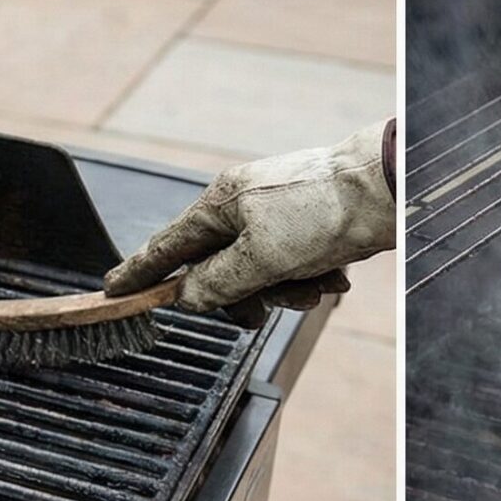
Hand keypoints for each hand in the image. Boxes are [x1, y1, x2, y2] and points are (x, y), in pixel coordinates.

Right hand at [105, 122, 396, 329]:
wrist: (386, 191)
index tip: (114, 289)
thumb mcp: (262, 259)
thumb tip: (186, 296)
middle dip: (247, 295)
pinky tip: (335, 276)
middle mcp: (244, 206)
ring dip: (289, 290)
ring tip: (316, 284)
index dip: (140, 272)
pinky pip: (295, 268)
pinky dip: (313, 279)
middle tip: (262, 309)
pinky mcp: (308, 227)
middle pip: (220, 269)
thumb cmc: (323, 214)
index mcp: (221, 203)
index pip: (167, 244)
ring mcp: (277, 216)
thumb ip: (218, 282)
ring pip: (263, 274)